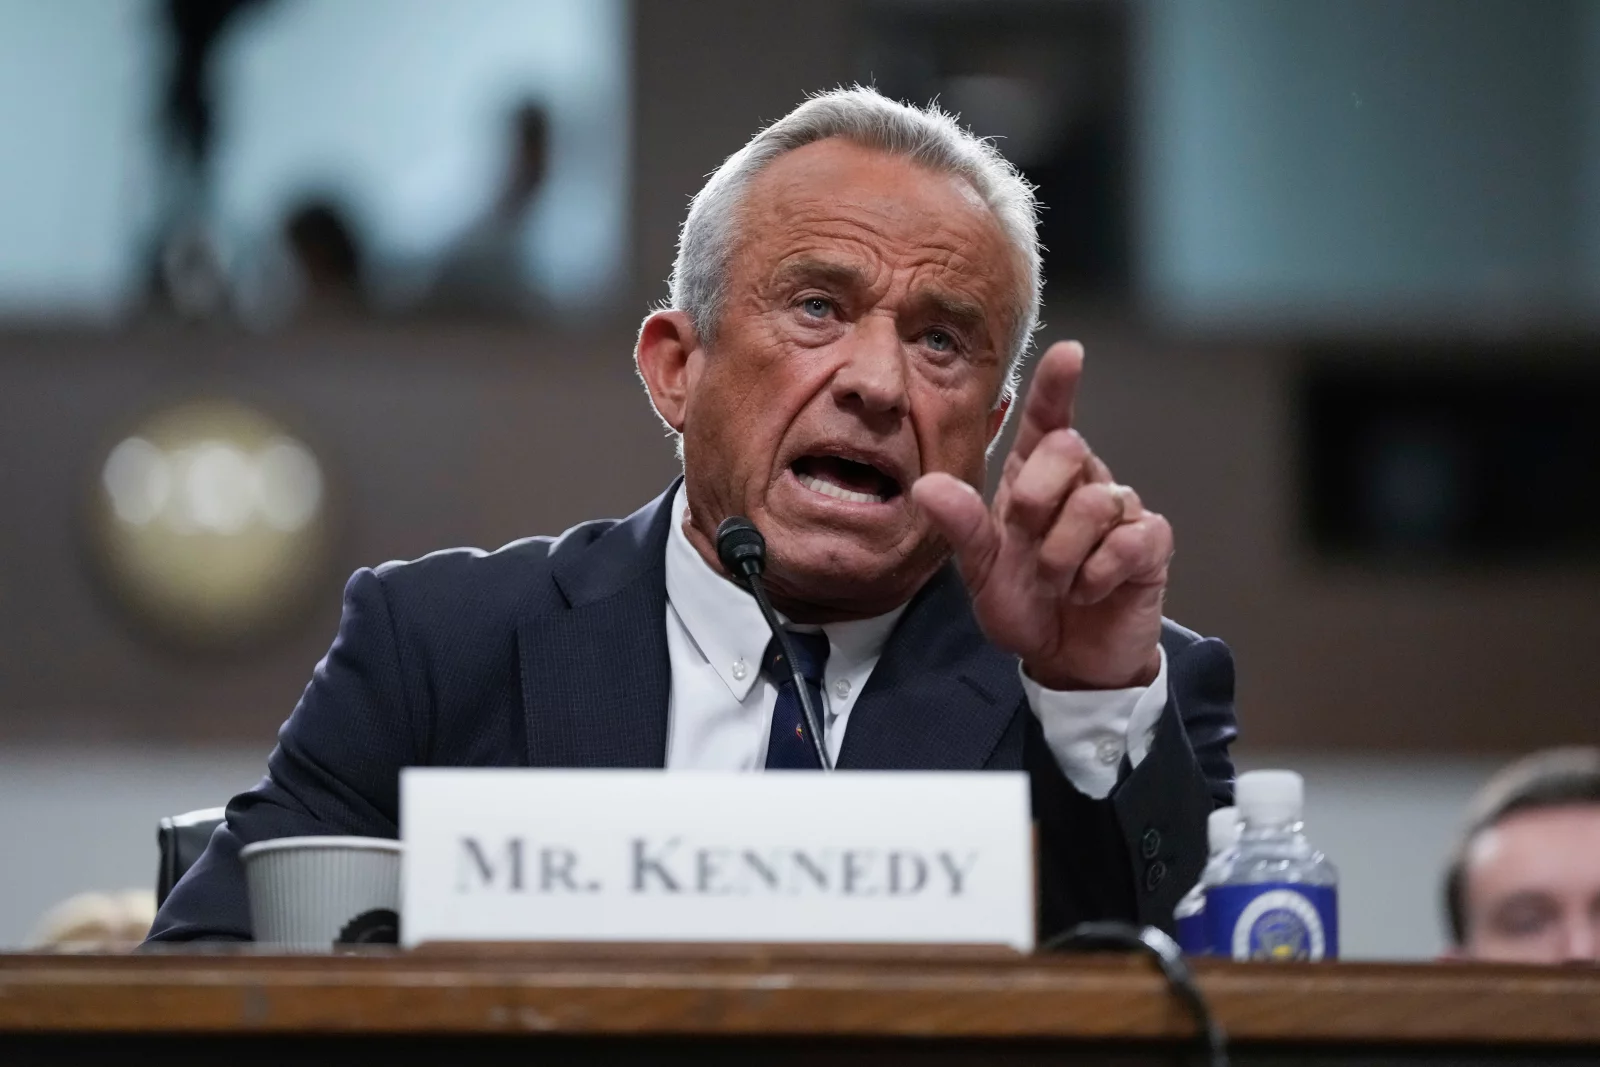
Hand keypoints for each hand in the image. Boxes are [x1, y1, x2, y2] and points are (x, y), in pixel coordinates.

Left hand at [911, 342, 1169, 690]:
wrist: (1067, 660)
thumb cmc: (1027, 603)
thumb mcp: (981, 571)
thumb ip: (960, 527)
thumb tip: (927, 486)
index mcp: (1035, 478)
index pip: (1048, 419)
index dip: (1057, 385)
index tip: (1069, 352)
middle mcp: (1080, 483)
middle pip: (1068, 447)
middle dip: (1037, 497)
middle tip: (1026, 541)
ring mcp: (1121, 511)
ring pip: (1096, 500)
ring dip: (1063, 553)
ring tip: (1057, 583)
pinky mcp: (1150, 544)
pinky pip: (1130, 539)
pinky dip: (1098, 574)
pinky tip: (1088, 592)